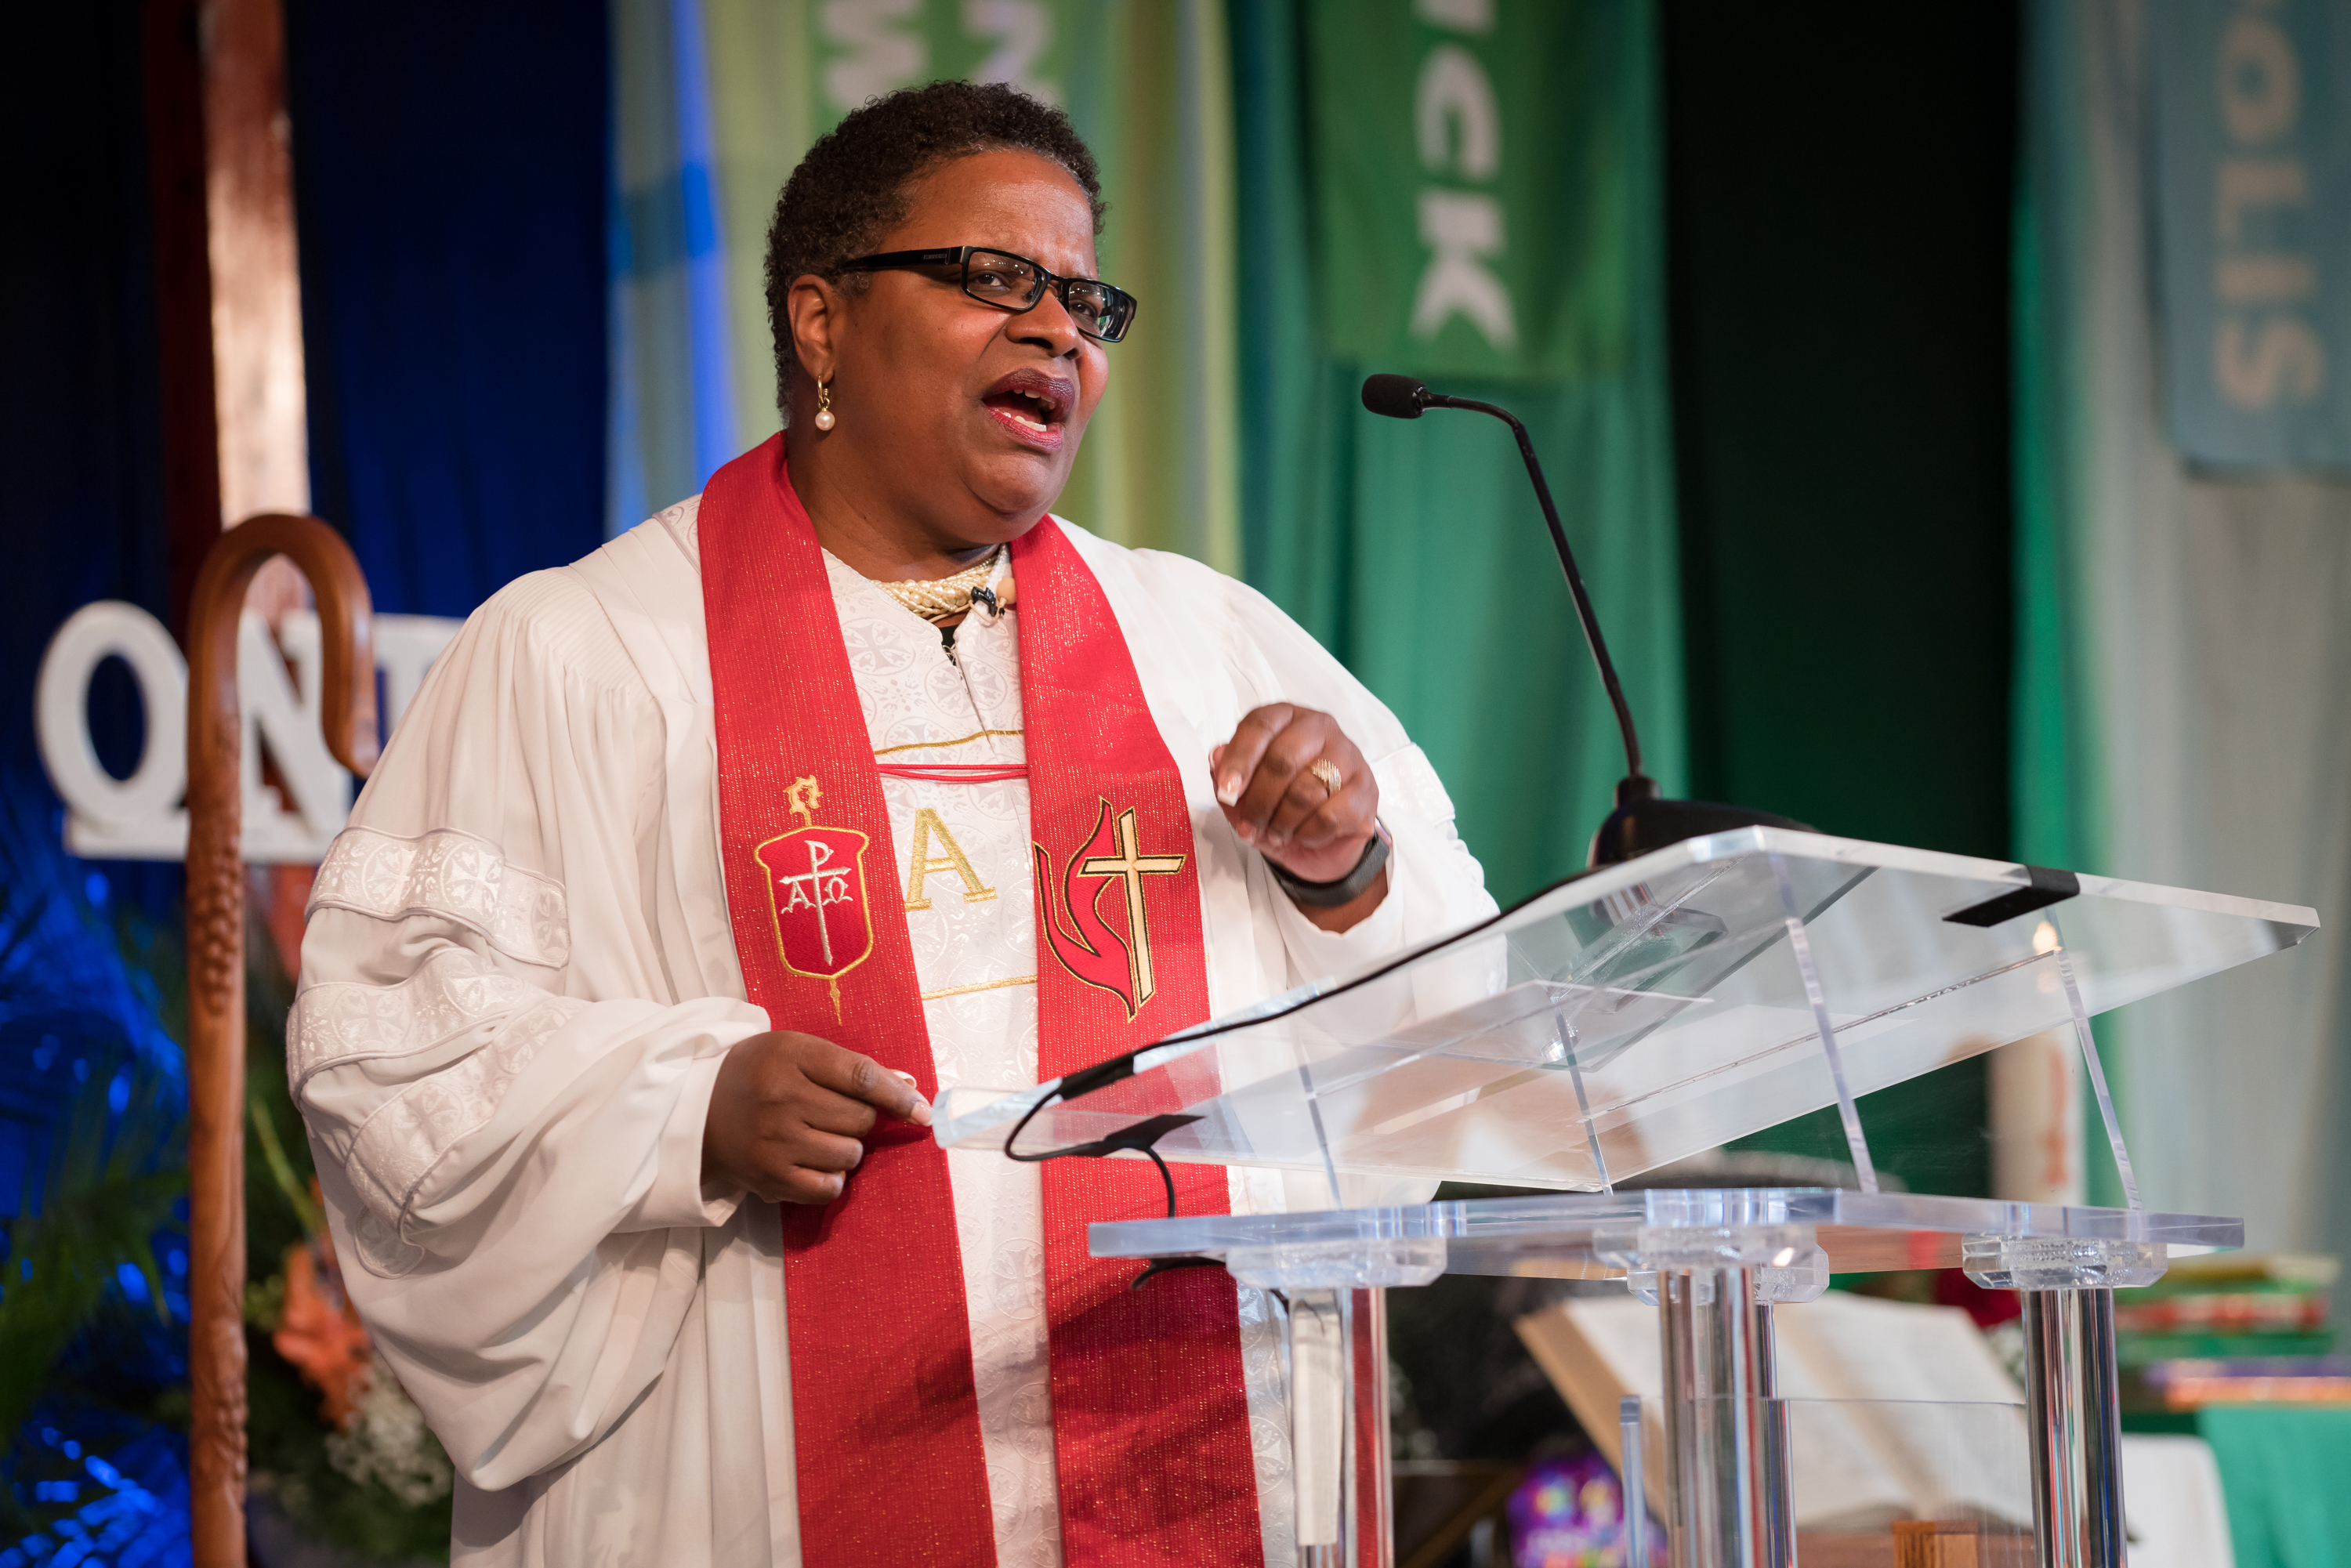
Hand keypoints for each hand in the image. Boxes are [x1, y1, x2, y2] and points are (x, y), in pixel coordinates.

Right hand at [700, 1031, 930, 1203]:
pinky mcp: (770, 1177)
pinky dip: (832, 1177)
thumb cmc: (758, 1074)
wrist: (697, 1112)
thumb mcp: (797, 1051)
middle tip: (835, 1113)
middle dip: (863, 1119)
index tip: (923, 1110)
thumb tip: (907, 1084)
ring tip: (820, 1135)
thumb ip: (850, 1067)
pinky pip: (829, 1186)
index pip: (861, 1077)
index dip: (899, 1095)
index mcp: (792, 1056)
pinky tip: (814, 1161)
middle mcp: (783, 1098)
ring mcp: (775, 1141)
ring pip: (850, 1154)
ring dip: (847, 1147)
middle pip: (861, 1118)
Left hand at [1212, 704, 1385, 928]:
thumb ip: (1226, 773)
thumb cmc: (1280, 806)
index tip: (1228, 791)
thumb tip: (1217, 757)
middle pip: (1282, 759)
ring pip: (1305, 791)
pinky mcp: (1365, 790)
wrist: (1321, 844)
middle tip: (1249, 824)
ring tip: (1273, 834)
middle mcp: (1320, 728)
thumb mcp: (1244, 794)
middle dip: (1259, 801)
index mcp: (1287, 718)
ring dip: (1281, 822)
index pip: (1260, 725)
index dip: (1239, 759)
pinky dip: (1307, 834)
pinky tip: (1301, 835)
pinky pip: (1329, 816)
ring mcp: (1348, 757)